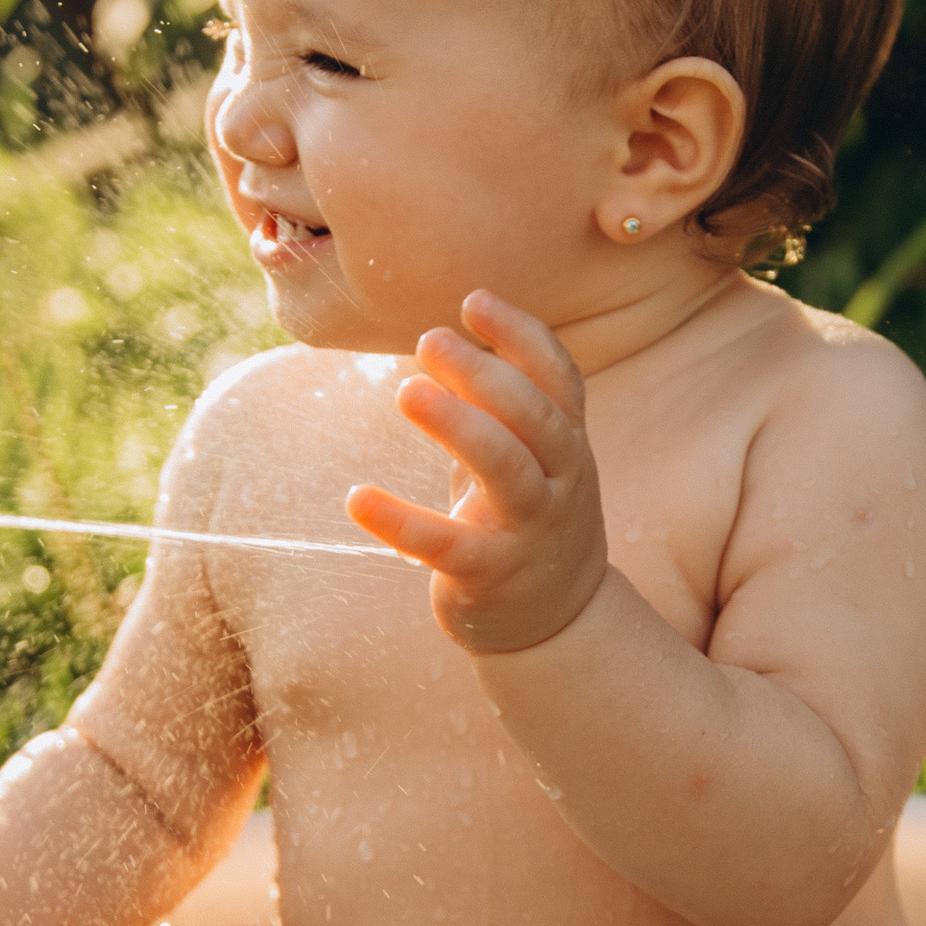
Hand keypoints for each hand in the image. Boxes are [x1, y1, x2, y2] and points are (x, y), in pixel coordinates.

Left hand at [346, 292, 609, 655]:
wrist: (557, 624)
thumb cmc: (526, 521)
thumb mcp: (529, 459)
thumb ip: (501, 408)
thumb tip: (446, 338)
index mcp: (567, 445)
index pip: (559, 379)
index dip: (523, 336)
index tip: (473, 300)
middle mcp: (560, 482)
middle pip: (535, 417)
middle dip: (485, 373)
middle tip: (429, 338)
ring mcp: (530, 530)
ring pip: (507, 470)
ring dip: (458, 425)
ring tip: (407, 391)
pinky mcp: (491, 575)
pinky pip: (447, 544)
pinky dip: (401, 520)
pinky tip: (357, 497)